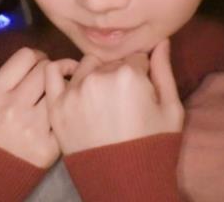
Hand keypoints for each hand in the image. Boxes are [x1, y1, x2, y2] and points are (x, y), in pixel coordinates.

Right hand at [0, 47, 77, 167]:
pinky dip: (64, 111)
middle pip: (46, 70)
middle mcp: (13, 107)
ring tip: (60, 91)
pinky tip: (63, 111)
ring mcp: (32, 128)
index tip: (39, 62)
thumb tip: (34, 61)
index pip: (26, 56)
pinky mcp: (48, 147)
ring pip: (59, 91)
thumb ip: (4, 80)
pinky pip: (64, 117)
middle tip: (52, 75)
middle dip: (51, 68)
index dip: (37, 56)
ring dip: (62, 88)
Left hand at [45, 39, 183, 154]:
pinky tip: (73, 81)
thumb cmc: (152, 146)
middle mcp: (99, 77)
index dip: (141, 73)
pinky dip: (61, 70)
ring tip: (102, 98)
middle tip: (123, 100)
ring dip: (94, 74)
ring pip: (86, 66)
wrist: (123, 182)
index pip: (136, 58)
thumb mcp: (171, 110)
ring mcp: (74, 91)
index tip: (141, 90)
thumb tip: (161, 42)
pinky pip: (51, 73)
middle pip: (111, 63)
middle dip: (119, 75)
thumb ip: (164, 71)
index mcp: (129, 75)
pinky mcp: (57, 106)